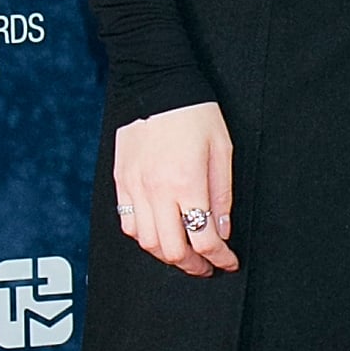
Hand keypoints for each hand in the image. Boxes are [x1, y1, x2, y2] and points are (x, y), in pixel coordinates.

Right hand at [113, 101, 237, 274]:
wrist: (156, 83)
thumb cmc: (195, 113)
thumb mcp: (222, 150)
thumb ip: (222, 194)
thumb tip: (222, 229)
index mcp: (187, 183)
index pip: (203, 238)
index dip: (220, 258)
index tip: (228, 262)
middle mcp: (157, 190)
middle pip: (172, 249)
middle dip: (193, 266)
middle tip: (207, 267)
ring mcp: (135, 186)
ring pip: (146, 242)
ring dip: (167, 255)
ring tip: (184, 253)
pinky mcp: (121, 180)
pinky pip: (127, 222)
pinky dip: (143, 237)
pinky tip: (158, 233)